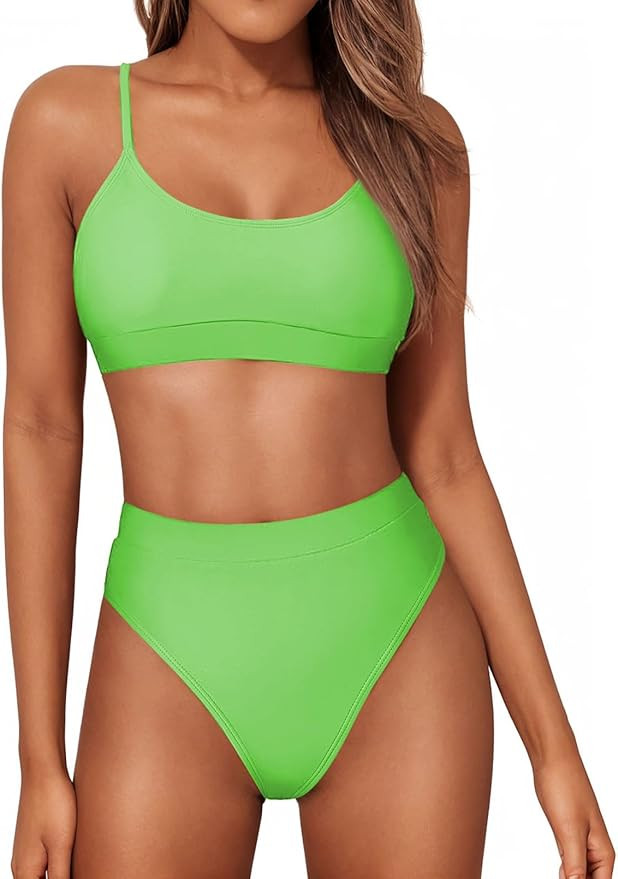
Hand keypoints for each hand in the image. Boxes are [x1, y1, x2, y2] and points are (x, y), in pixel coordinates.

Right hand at [11, 769, 75, 878]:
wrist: (43, 772)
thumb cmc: (53, 805)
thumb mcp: (61, 846)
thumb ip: (60, 876)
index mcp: (25, 872)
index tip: (74, 873)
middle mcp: (21, 866)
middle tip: (80, 869)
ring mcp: (26, 853)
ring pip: (41, 877)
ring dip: (61, 875)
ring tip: (79, 866)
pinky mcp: (33, 841)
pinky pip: (43, 864)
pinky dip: (56, 867)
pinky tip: (72, 858)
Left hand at [534, 751, 614, 878]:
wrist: (552, 758)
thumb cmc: (564, 786)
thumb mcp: (569, 831)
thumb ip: (575, 865)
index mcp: (603, 852)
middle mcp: (595, 849)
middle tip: (562, 874)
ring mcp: (580, 840)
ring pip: (578, 874)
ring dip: (569, 878)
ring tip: (560, 874)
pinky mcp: (566, 831)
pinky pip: (568, 860)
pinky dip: (564, 870)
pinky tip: (559, 873)